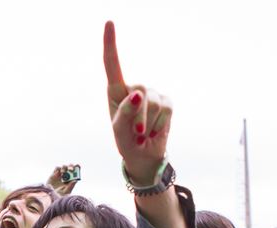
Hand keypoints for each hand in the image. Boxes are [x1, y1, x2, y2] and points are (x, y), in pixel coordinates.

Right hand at [46, 164, 80, 195]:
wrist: (49, 196)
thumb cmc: (59, 195)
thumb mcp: (66, 192)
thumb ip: (70, 186)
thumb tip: (75, 180)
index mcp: (71, 179)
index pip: (76, 171)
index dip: (77, 168)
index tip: (78, 167)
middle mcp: (66, 175)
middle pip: (70, 167)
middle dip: (71, 166)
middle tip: (71, 170)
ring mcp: (60, 174)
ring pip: (64, 166)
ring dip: (64, 168)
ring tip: (63, 173)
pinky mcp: (54, 174)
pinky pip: (57, 168)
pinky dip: (58, 169)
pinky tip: (58, 173)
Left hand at [103, 21, 171, 185]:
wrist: (144, 155)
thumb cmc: (126, 141)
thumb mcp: (119, 131)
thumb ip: (124, 113)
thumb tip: (137, 94)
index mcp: (115, 91)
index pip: (112, 65)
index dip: (111, 43)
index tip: (109, 23)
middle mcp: (134, 88)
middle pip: (139, 93)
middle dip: (138, 118)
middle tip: (136, 134)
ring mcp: (152, 93)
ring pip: (153, 103)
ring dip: (148, 124)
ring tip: (144, 134)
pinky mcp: (167, 101)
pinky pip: (166, 109)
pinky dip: (160, 124)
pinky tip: (155, 132)